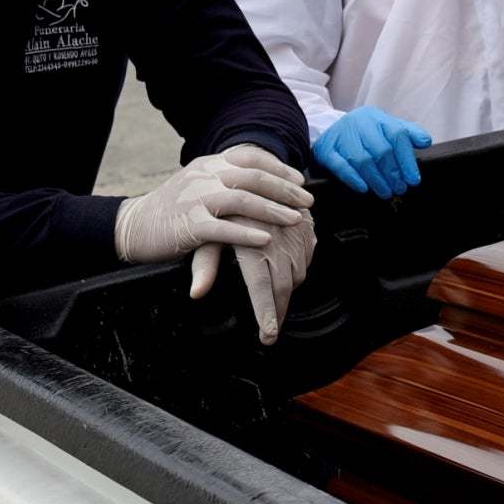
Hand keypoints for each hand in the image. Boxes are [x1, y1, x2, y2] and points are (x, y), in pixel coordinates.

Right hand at [114, 145, 312, 263]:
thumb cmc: (170, 209)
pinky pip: (223, 229)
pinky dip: (246, 234)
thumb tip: (258, 178)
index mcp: (208, 164)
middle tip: (307, 201)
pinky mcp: (189, 226)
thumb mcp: (197, 183)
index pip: (249, 156)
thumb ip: (223, 177)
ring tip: (294, 219)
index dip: (278, 166)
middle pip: (252, 177)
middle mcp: (204, 177)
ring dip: (273, 210)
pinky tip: (265, 239)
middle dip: (285, 189)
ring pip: (242, 200)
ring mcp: (195, 200)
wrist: (133, 226)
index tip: (299, 179)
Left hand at [191, 210, 316, 344]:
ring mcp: (294, 231)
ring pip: (298, 272)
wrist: (246, 167)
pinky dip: (299, 268)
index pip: (262, 287)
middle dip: (278, 311)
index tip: (268, 335)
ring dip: (288, 290)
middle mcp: (276, 236)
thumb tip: (196, 292)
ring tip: (274, 304)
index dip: (266, 314)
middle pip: (284, 285)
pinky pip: (307, 255)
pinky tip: (286, 273)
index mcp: (250, 240)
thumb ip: (204, 264)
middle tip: (270, 330)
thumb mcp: (207, 232)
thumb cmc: (219, 204)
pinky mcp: (304, 224)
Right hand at [311, 108, 432, 198]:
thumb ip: (409, 133)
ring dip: (376, 179)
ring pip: (362, 160)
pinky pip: (340, 166)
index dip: (407, 160)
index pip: (397, 136)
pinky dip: (353, 178)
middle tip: (399, 188)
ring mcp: (342, 135)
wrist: (330, 129)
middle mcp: (360, 123)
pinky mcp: (327, 150)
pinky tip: (364, 188)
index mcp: (378, 118)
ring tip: (385, 192)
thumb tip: (426, 142)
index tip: (413, 179)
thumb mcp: (387, 127)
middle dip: (393, 173)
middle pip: (381, 150)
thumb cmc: (365, 133)